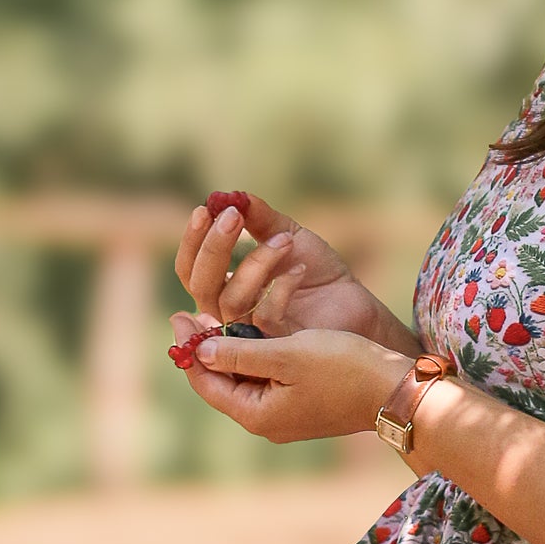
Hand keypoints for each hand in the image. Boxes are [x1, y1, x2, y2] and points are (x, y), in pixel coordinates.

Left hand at [167, 322, 410, 444]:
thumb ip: (241, 353)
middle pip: (222, 380)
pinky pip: (267, 375)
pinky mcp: (301, 401)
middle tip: (191, 311)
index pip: (207, 382)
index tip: (178, 315)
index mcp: (257, 414)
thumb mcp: (288, 355)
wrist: (397, 391)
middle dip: (207, 346)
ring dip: (231, 345)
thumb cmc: (345, 370)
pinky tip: (253, 325)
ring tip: (215, 313)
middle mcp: (266, 420)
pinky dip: (256, 349)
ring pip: (244, 375)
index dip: (189, 349)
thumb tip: (200, 350)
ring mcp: (284, 413)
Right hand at [174, 192, 411, 348]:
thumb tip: (228, 196)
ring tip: (285, 240)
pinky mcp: (276, 347)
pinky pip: (264, 316)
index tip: (205, 209)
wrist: (354, 301)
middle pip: (201, 286)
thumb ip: (259, 218)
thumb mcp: (288, 235)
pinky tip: (301, 269)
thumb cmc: (318, 271)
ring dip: (255, 263)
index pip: (190, 269)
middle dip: (214, 248)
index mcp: (224, 286)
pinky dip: (281, 288)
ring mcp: (250, 333)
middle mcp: (229, 313)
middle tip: (233, 216)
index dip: (193, 241)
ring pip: (231, 301)